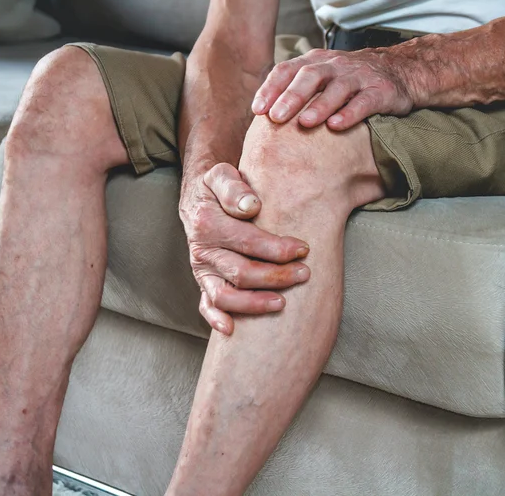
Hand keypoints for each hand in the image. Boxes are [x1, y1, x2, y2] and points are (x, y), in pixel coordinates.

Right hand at [179, 162, 310, 335]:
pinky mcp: (204, 281)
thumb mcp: (222, 175)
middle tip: (304, 274)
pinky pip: (206, 305)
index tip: (303, 248)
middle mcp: (201, 250)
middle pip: (241, 272)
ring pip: (225, 296)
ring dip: (254, 303)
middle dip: (275, 277)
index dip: (277, 248)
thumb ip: (234, 188)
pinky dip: (216, 320)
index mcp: (206, 222)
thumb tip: (251, 207)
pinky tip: (232, 330)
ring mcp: (202, 269)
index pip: (247, 241)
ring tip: (282, 303)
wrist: (200, 196)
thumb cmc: (219, 186)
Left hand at [251, 48, 414, 129]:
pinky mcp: (380, 91)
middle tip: (276, 117)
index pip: (288, 70)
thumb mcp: (322, 79)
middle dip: (291, 96)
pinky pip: (364, 101)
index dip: (271, 88)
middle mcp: (335, 66)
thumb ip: (296, 91)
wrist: (400, 71)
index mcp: (316, 62)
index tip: (258, 109)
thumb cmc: (350, 81)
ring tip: (304, 123)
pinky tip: (337, 126)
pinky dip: (350, 113)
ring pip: (337, 88)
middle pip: (310, 76)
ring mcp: (359, 77)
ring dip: (319, 106)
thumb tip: (263, 118)